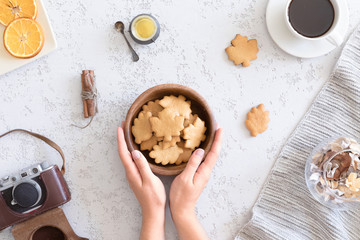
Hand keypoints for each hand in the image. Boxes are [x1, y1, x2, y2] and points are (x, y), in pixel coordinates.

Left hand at [117, 124, 165, 239]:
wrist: (153, 211)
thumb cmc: (153, 197)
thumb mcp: (150, 180)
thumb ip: (142, 166)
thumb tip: (135, 152)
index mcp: (132, 172)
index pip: (124, 153)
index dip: (121, 139)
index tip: (120, 127)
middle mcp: (130, 172)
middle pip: (123, 152)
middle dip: (122, 138)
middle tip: (124, 125)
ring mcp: (133, 174)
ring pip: (127, 156)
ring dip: (126, 144)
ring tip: (128, 133)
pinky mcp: (137, 176)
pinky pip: (132, 160)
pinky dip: (132, 151)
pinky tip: (136, 149)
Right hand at [169, 128, 222, 239]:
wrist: (182, 211)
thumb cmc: (181, 196)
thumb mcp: (184, 179)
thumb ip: (192, 164)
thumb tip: (199, 150)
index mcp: (204, 172)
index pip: (213, 153)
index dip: (217, 140)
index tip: (219, 129)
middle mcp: (205, 172)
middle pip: (213, 153)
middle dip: (216, 140)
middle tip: (217, 127)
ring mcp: (202, 174)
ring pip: (209, 157)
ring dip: (211, 145)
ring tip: (211, 134)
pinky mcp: (198, 176)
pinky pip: (203, 161)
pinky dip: (205, 152)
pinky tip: (201, 149)